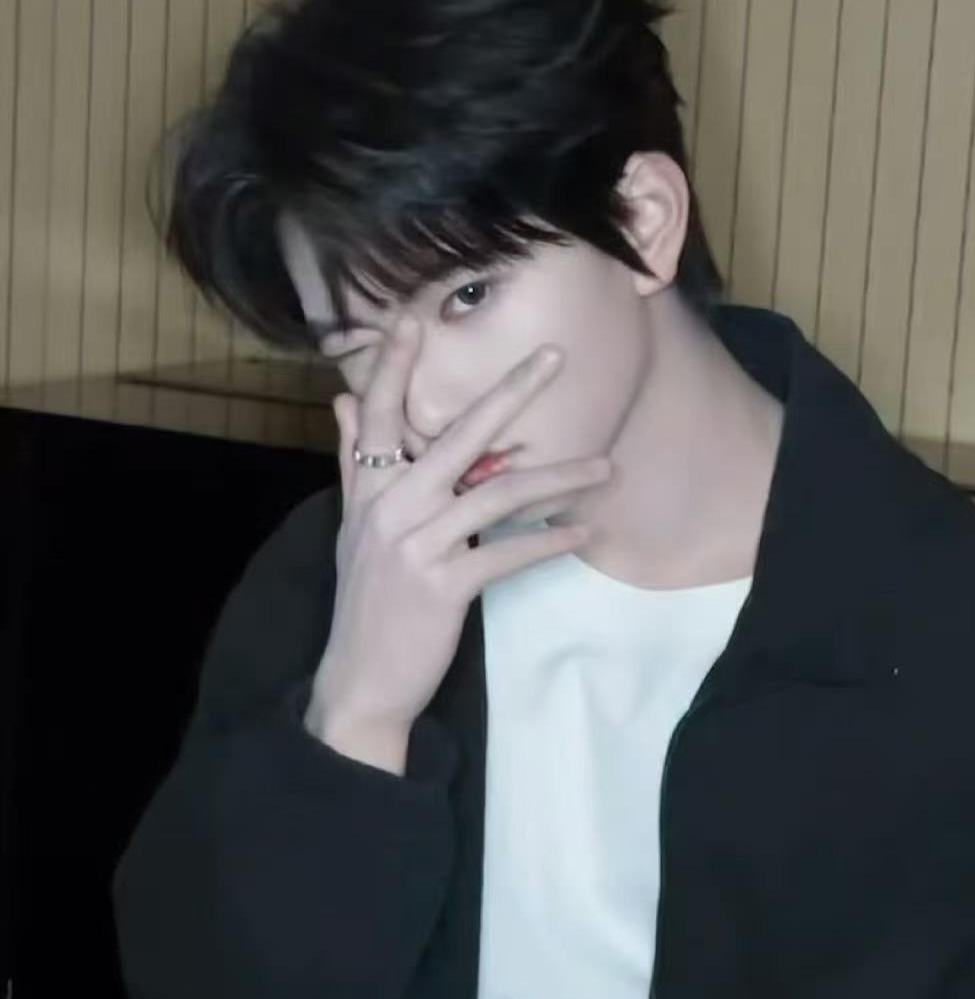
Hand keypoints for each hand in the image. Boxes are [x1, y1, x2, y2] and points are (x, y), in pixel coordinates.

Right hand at [310, 316, 612, 736]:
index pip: (376, 415)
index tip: (412, 318)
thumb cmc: (367, 602)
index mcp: (369, 490)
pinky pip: (507, 551)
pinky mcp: (444, 585)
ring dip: (559, 478)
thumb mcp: (355, 528)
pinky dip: (548, 540)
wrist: (360, 680)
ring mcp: (416, 546)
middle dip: (510, 393)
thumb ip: (355, 461)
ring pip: (498, 493)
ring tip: (605, 466)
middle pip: (455, 436)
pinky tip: (582, 530)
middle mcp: (389, 508)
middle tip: (555, 358)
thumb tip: (343, 399)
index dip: (391, 366)